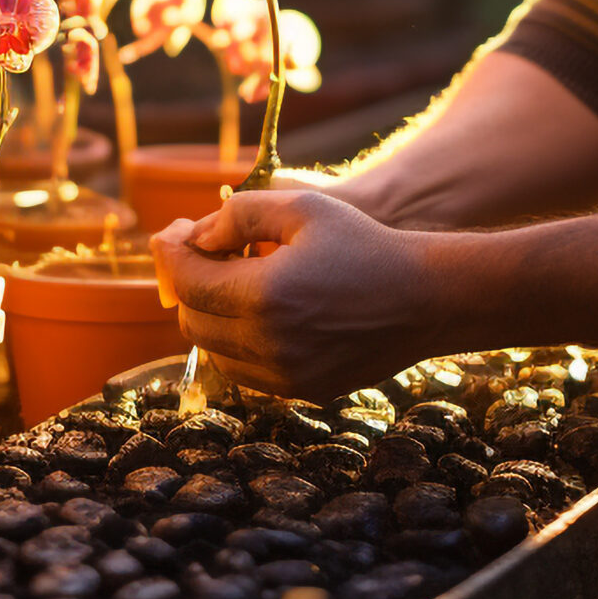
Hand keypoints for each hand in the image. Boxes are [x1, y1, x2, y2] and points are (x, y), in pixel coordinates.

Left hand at [149, 191, 442, 403]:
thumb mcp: (301, 207)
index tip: (175, 236)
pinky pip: (244, 371)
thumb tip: (193, 237)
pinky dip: (238, 343)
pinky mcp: (300, 391)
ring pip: (213, 351)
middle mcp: (269, 344)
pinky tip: (261, 313)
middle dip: (190, 286)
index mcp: (266, 295)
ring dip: (212, 317)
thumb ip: (237, 214)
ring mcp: (285, 375)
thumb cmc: (363, 244)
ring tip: (238, 283)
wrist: (424, 299)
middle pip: (192, 321)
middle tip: (207, 257)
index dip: (173, 256)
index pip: (187, 283)